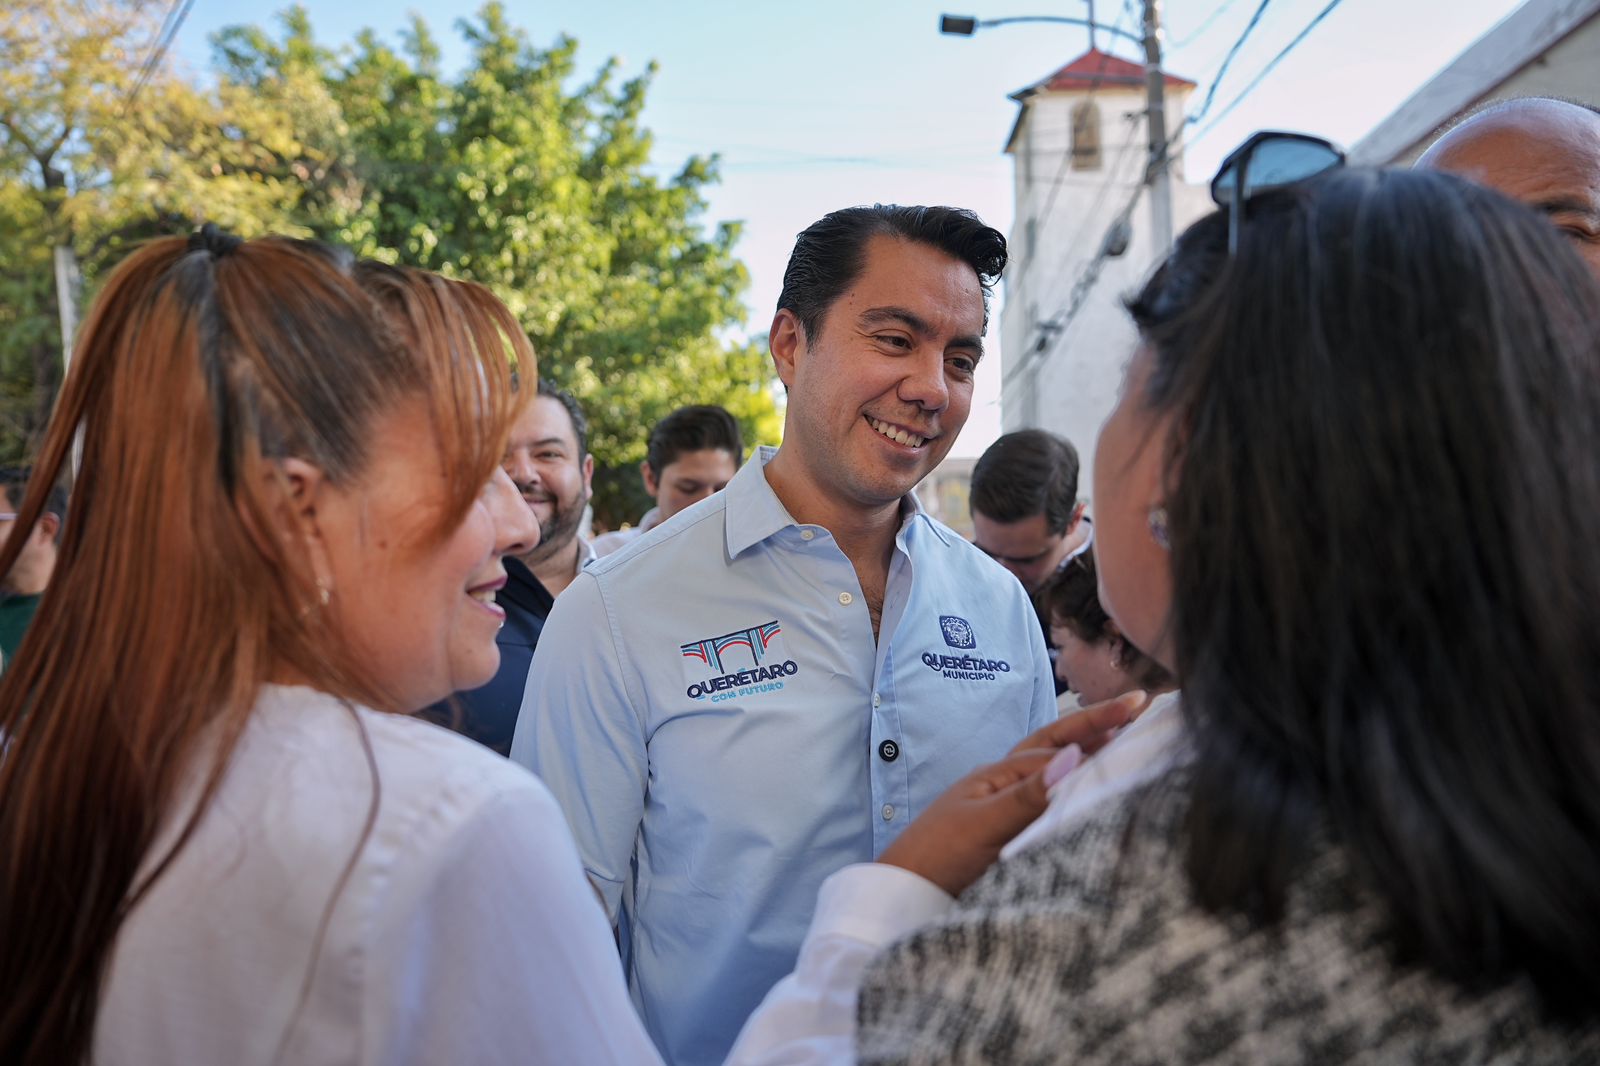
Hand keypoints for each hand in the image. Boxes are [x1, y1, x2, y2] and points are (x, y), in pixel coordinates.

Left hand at [876, 691, 1144, 896]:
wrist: (905, 894)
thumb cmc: (938, 857)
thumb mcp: (985, 825)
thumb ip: (1028, 795)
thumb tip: (1073, 757)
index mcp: (998, 774)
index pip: (1056, 745)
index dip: (1096, 727)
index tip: (1137, 711)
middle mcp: (1004, 784)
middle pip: (1056, 745)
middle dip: (1096, 726)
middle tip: (1139, 706)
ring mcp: (1005, 808)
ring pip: (1054, 771)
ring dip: (1088, 752)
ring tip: (1126, 737)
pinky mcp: (1008, 836)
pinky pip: (1049, 804)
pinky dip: (1074, 791)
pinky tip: (1093, 792)